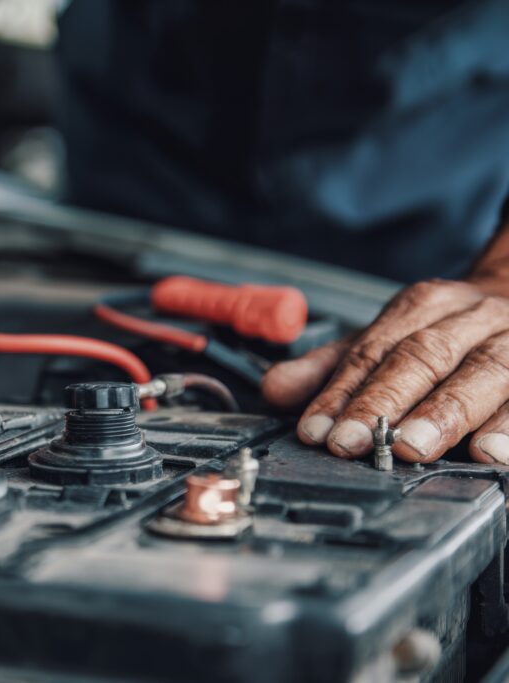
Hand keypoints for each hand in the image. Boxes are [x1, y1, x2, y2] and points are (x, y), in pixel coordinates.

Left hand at [262, 278, 508, 463]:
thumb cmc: (449, 332)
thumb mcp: (386, 339)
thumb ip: (331, 369)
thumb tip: (275, 389)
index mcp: (425, 306)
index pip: (375, 350)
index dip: (344, 392)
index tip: (319, 429)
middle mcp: (473, 318)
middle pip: (426, 357)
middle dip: (387, 402)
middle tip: (359, 441)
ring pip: (486, 374)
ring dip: (447, 415)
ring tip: (415, 448)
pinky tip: (492, 453)